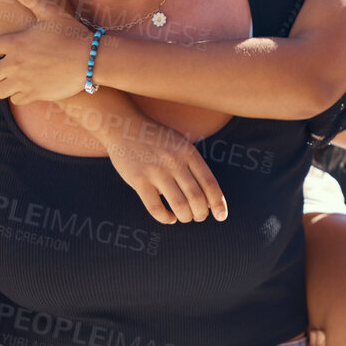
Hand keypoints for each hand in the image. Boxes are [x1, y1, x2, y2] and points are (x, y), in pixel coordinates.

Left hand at [0, 0, 93, 103]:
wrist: (92, 59)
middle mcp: (14, 64)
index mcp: (14, 43)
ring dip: (4, 86)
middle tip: (5, 70)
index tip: (4, 50)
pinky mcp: (35, 94)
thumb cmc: (71, 33)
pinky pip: (16, 100)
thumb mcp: (51, 11)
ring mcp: (24, 81)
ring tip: (14, 81)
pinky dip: (19, 96)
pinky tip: (29, 88)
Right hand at [100, 115, 227, 223]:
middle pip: (196, 197)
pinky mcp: (138, 180)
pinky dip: (165, 218)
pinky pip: (155, 208)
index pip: (210, 183)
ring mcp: (156, 171)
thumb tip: (207, 200)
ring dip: (186, 217)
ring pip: (179, 205)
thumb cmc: (157, 140)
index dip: (218, 203)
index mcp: (188, 153)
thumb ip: (193, 167)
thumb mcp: (181, 144)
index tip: (221, 216)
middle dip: (201, 213)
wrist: (124, 127)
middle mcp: (174, 162)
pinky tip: (169, 217)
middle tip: (199, 216)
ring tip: (185, 217)